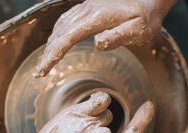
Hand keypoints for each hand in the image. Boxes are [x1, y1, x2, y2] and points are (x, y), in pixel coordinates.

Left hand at [26, 91, 153, 132]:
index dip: (142, 119)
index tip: (148, 107)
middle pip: (109, 121)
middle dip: (95, 127)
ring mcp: (93, 125)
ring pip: (99, 111)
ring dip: (90, 116)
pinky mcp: (78, 114)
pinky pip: (97, 100)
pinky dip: (96, 99)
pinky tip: (90, 102)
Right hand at [34, 0, 162, 76]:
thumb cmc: (147, 16)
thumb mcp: (138, 29)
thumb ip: (118, 36)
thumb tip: (98, 43)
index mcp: (98, 18)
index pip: (67, 38)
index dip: (53, 55)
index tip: (44, 69)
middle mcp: (88, 10)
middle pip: (60, 33)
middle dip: (48, 53)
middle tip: (40, 71)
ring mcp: (87, 6)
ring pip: (61, 25)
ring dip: (51, 43)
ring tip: (46, 60)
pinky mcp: (89, 6)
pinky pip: (67, 18)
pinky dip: (58, 32)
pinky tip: (57, 40)